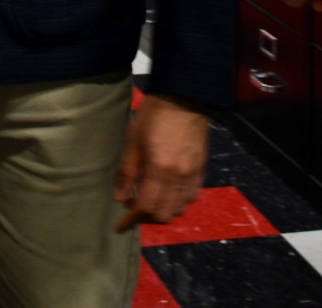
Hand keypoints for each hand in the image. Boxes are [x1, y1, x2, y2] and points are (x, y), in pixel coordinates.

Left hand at [114, 93, 207, 232]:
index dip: (131, 220)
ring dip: (163, 211)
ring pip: (180, 208)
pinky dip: (179, 202)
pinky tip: (169, 195)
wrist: (183, 96)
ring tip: (151, 202)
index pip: (145, 206)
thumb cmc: (153, 115)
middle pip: (164, 213)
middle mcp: (179, 177)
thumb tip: (121, 199)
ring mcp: (193, 174)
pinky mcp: (202, 168)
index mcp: (160, 170)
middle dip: (147, 217)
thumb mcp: (133, 141)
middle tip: (134, 208)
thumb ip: (127, 172)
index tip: (119, 227)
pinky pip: (192, 196)